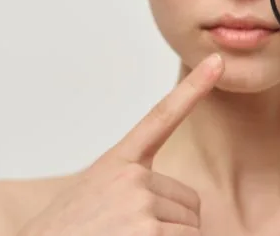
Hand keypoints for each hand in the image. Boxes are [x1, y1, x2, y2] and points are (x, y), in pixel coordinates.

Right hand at [17, 53, 224, 235]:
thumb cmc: (64, 234)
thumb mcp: (93, 199)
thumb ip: (131, 190)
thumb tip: (178, 207)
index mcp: (117, 164)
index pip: (161, 117)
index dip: (193, 88)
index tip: (215, 62)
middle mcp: (131, 178)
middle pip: (188, 202)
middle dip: (173, 224)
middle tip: (130, 235)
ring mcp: (140, 204)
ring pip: (190, 227)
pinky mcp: (149, 232)